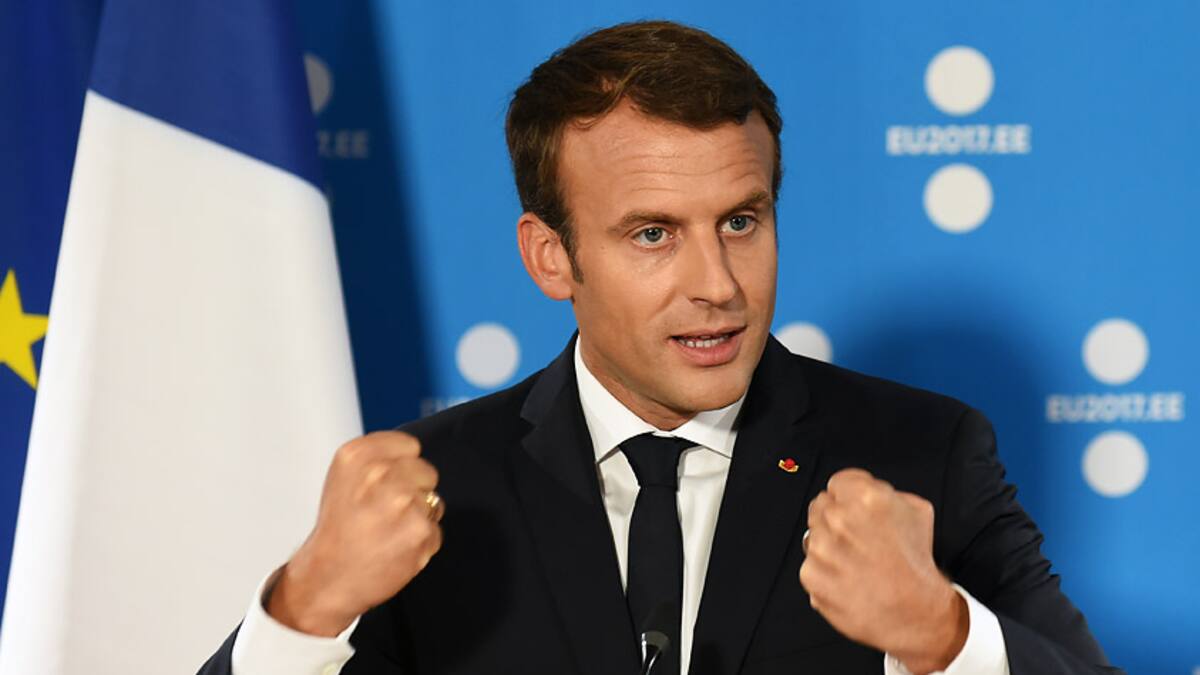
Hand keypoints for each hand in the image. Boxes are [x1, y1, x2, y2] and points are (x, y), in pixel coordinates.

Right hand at [267, 431, 443, 635]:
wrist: (327, 578)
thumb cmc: (338, 531)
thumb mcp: (344, 478)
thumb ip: (379, 459)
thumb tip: (413, 456)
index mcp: (358, 455)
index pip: (409, 446)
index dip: (401, 468)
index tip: (383, 485)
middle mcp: (380, 473)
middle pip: (426, 472)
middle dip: (412, 491)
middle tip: (384, 512)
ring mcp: (403, 501)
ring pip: (433, 501)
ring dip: (417, 517)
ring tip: (388, 531)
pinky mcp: (420, 530)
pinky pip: (435, 529)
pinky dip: (421, 542)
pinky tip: (395, 548)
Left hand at [798, 469, 966, 673]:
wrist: (915, 613)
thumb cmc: (916, 566)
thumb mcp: (918, 510)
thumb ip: (886, 491)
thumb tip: (865, 488)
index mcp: (865, 497)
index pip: (837, 483)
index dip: (849, 497)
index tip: (856, 510)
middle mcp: (839, 519)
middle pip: (821, 506)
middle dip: (837, 519)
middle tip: (858, 540)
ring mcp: (822, 548)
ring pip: (813, 535)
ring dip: (830, 546)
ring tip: (856, 563)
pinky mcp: (811, 574)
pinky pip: (810, 565)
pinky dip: (825, 572)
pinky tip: (848, 579)